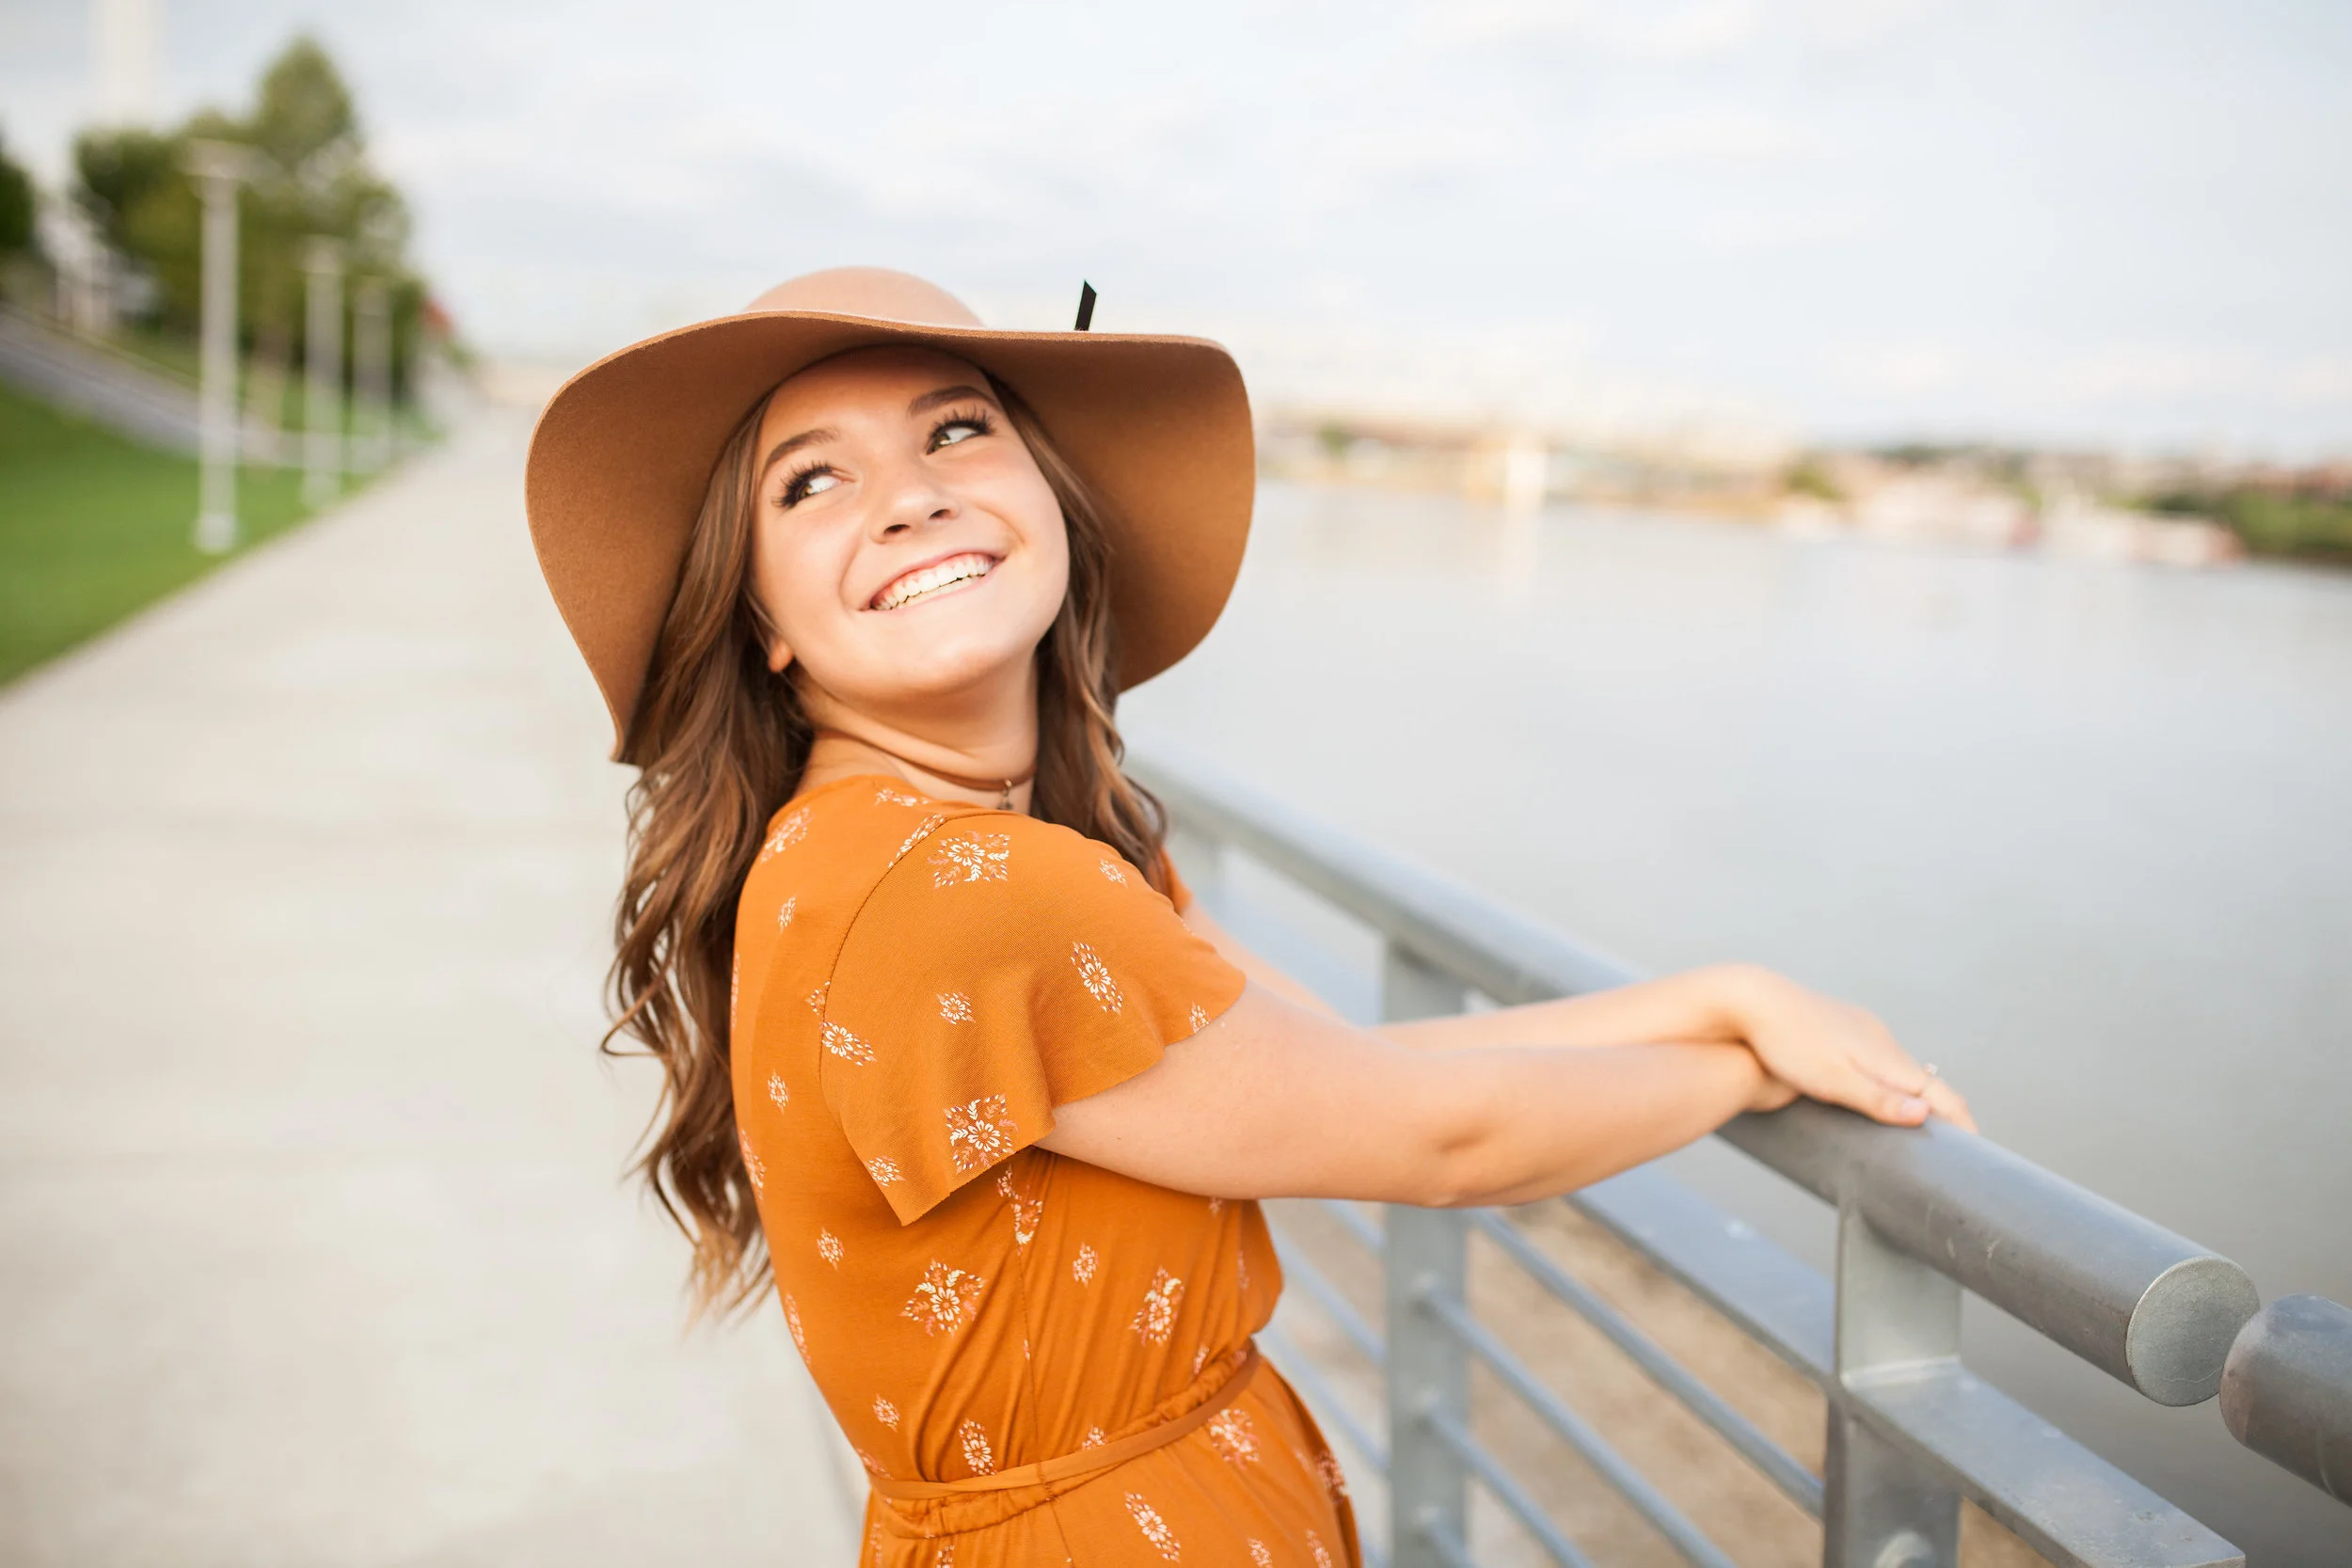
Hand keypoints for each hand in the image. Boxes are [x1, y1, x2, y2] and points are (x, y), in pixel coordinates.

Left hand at [1711, 965, 1976, 1131]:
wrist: (1750, 998)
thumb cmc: (1786, 1044)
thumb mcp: (1831, 1080)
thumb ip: (1878, 1099)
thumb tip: (1926, 1115)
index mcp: (1884, 1056)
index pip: (1938, 1093)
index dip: (1959, 1120)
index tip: (1977, 1147)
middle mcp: (1880, 1039)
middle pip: (1922, 1080)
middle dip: (1940, 1109)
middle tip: (1954, 1142)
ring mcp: (1860, 1028)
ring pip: (1896, 1066)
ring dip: (1912, 1092)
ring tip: (1920, 1121)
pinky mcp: (1840, 1025)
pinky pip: (1874, 1056)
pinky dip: (1887, 1077)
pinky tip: (1875, 1086)